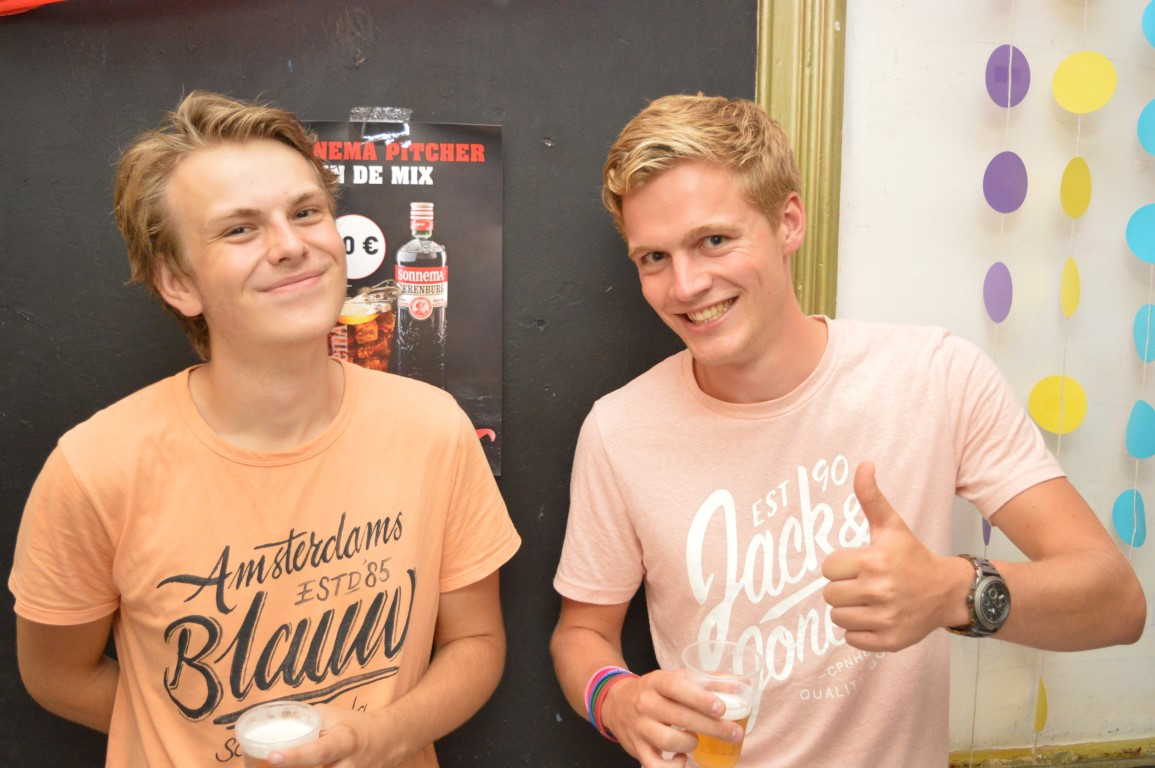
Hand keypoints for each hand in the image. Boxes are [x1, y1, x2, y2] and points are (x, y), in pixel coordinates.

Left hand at [266, 703, 392, 767]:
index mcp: (345, 741)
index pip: (319, 751)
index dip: (296, 757)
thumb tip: (272, 729)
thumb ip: (304, 722)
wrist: (385, 740)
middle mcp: (350, 766)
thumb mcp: (331, 715)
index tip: (273, 757)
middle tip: (271, 766)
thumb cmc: (352, 726)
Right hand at [600, 670, 743, 767]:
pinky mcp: (636, 748)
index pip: (677, 688)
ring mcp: (639, 727)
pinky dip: (672, 766)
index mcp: (656, 682)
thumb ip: (707, 681)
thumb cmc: (654, 691)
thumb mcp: (674, 678)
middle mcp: (645, 703)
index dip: (700, 698)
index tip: (721, 708)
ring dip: (690, 743)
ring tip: (696, 740)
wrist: (615, 702)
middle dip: (712, 727)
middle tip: (734, 733)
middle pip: (680, 717)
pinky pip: (654, 765)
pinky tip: (680, 758)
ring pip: (668, 741)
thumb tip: (740, 685)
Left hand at [821, 461, 964, 651]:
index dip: (841, 566)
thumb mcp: (891, 525)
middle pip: (830, 595)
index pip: (828, 568)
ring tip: (870, 600)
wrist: (947, 591)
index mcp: (874, 561)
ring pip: (838, 618)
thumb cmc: (913, 556)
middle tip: (864, 583)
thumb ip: (870, 497)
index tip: (859, 564)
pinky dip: (859, 631)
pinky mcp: (890, 641)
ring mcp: (885, 618)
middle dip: (843, 588)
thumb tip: (863, 464)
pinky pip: (851, 639)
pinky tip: (876, 617)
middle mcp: (879, 591)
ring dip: (850, 610)